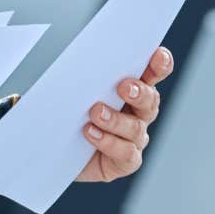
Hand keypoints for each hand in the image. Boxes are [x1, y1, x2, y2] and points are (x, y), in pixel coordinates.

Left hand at [75, 46, 172, 183]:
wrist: (55, 149)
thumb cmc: (67, 113)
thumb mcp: (73, 89)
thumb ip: (83, 73)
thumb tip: (77, 52)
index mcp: (131, 89)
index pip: (152, 74)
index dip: (160, 64)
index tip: (157, 55)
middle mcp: (138, 113)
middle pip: (150, 100)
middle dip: (139, 92)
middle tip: (124, 87)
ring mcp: (133, 138)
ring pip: (135, 128)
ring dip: (116, 119)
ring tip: (95, 112)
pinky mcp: (125, 161)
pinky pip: (126, 153)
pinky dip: (109, 142)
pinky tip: (90, 133)